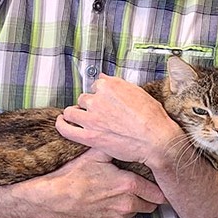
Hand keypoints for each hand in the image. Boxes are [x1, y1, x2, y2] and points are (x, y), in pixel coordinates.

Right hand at [37, 148, 165, 217]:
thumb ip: (116, 146)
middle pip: (151, 205)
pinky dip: (118, 211)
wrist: (56, 198)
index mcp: (128, 185)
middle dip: (149, 197)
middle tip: (143, 186)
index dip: (161, 188)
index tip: (162, 184)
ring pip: (135, 212)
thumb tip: (128, 137)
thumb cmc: (76, 174)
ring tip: (121, 191)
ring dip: (133, 204)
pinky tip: (108, 200)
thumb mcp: (96, 153)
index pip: (157, 193)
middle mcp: (127, 205)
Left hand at [56, 74, 181, 165]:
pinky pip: (65, 128)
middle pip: (84, 98)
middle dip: (90, 105)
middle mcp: (98, 98)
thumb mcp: (138, 92)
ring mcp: (91, 117)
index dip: (101, 95)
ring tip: (80, 118)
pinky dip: (61, 124)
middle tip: (100, 115)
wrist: (156, 140)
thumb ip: (118, 84)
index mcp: (110, 85)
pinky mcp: (88, 135)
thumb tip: (104, 77)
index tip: (105, 101)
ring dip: (75, 113)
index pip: (97, 85)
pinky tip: (61, 122)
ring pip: (72, 111)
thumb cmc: (152, 117)